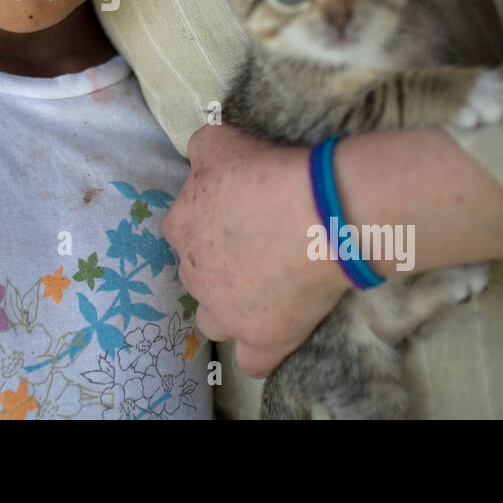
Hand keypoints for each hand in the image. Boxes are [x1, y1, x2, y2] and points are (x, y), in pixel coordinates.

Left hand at [164, 123, 349, 378]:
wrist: (322, 213)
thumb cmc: (271, 172)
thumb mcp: (221, 141)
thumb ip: (202, 148)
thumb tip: (200, 152)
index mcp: (180, 227)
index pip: (181, 228)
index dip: (208, 220)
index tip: (238, 213)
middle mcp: (194, 274)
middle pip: (196, 273)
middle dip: (218, 263)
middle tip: (257, 246)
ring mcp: (225, 312)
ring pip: (212, 319)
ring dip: (228, 307)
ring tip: (261, 290)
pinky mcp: (262, 338)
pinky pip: (251, 361)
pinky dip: (259, 350)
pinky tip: (272, 332)